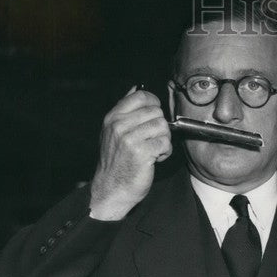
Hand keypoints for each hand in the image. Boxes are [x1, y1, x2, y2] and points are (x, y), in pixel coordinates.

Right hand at [89, 86, 171, 220]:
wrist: (111, 188)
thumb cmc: (116, 162)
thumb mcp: (113, 131)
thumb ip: (124, 110)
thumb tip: (136, 88)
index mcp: (113, 117)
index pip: (141, 96)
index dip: (154, 104)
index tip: (154, 116)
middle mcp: (119, 125)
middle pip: (156, 112)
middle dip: (160, 127)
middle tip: (152, 140)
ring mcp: (130, 138)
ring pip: (163, 127)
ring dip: (164, 140)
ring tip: (154, 150)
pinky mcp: (141, 152)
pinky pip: (165, 143)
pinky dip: (165, 152)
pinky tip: (155, 159)